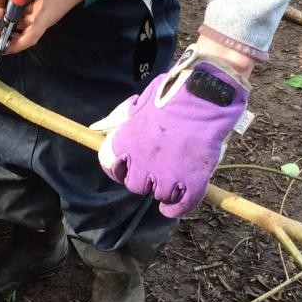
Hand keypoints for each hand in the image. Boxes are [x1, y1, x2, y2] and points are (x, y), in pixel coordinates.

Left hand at [0, 0, 83, 54]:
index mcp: (43, 19)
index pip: (28, 39)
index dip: (15, 46)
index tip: (2, 48)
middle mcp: (41, 18)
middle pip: (22, 31)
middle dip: (9, 32)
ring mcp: (41, 11)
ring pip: (23, 19)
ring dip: (12, 19)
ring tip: (0, 14)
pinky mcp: (41, 3)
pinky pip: (26, 9)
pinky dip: (17, 7)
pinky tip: (9, 2)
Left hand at [91, 47, 250, 217]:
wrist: (204, 94)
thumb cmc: (173, 93)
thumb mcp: (141, 102)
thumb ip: (122, 118)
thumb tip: (97, 127)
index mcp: (126, 142)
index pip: (112, 168)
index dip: (121, 170)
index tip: (128, 169)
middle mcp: (142, 163)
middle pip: (136, 186)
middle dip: (146, 180)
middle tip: (157, 171)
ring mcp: (168, 175)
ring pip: (161, 195)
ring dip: (166, 190)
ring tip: (175, 179)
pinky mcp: (193, 181)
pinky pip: (182, 205)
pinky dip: (177, 208)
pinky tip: (174, 206)